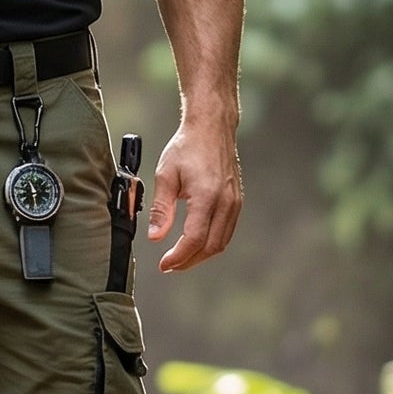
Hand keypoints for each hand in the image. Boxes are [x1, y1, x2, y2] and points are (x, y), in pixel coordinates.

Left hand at [147, 122, 242, 272]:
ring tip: (180, 258)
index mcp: (207, 196)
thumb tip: (155, 237)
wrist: (212, 128)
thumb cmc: (187, 147)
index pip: (195, 239)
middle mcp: (226, 202)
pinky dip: (211, 243)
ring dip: (201, 255)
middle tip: (170, 265)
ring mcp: (235, 202)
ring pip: (221, 242)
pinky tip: (196, 242)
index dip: (178, 257)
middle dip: (189, 261)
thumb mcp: (165, 175)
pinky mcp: (237, 201)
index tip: (164, 265)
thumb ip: (161, 209)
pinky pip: (227, 231)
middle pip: (211, 246)